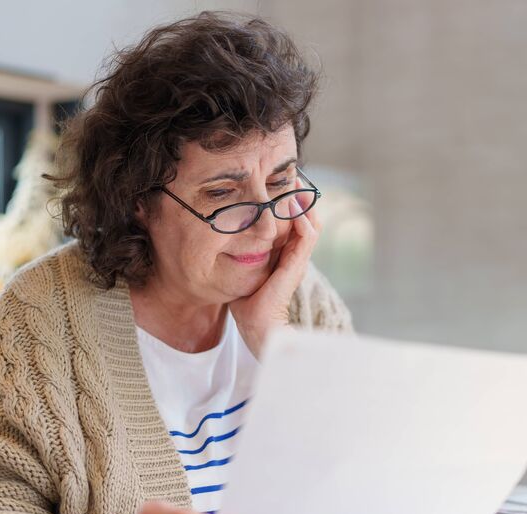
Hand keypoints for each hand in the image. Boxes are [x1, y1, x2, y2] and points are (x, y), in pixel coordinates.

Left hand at [229, 184, 319, 355]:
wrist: (258, 328)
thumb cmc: (247, 304)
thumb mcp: (240, 271)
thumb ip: (236, 254)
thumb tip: (216, 237)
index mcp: (285, 255)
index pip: (293, 221)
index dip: (288, 201)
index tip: (276, 181)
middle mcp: (295, 254)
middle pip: (306, 216)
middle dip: (299, 194)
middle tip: (289, 171)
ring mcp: (298, 259)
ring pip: (311, 222)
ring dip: (304, 201)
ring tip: (295, 179)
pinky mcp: (297, 264)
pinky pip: (307, 235)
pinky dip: (303, 218)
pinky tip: (294, 202)